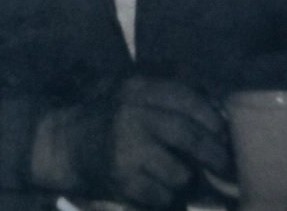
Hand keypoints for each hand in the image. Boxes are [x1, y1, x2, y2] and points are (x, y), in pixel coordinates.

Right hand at [107, 77, 228, 207]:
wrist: (62, 143)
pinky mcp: (121, 177)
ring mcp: (127, 146)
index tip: (224, 135)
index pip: (189, 98)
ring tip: (176, 177)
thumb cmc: (107, 118)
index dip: (213, 119)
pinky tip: (156, 189)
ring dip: (184, 181)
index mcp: (138, 88)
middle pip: (192, 137)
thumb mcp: (132, 91)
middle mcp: (133, 113)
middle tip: (224, 167)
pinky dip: (165, 198)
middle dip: (216, 157)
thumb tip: (218, 108)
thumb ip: (168, 93)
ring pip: (181, 173)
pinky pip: (162, 196)